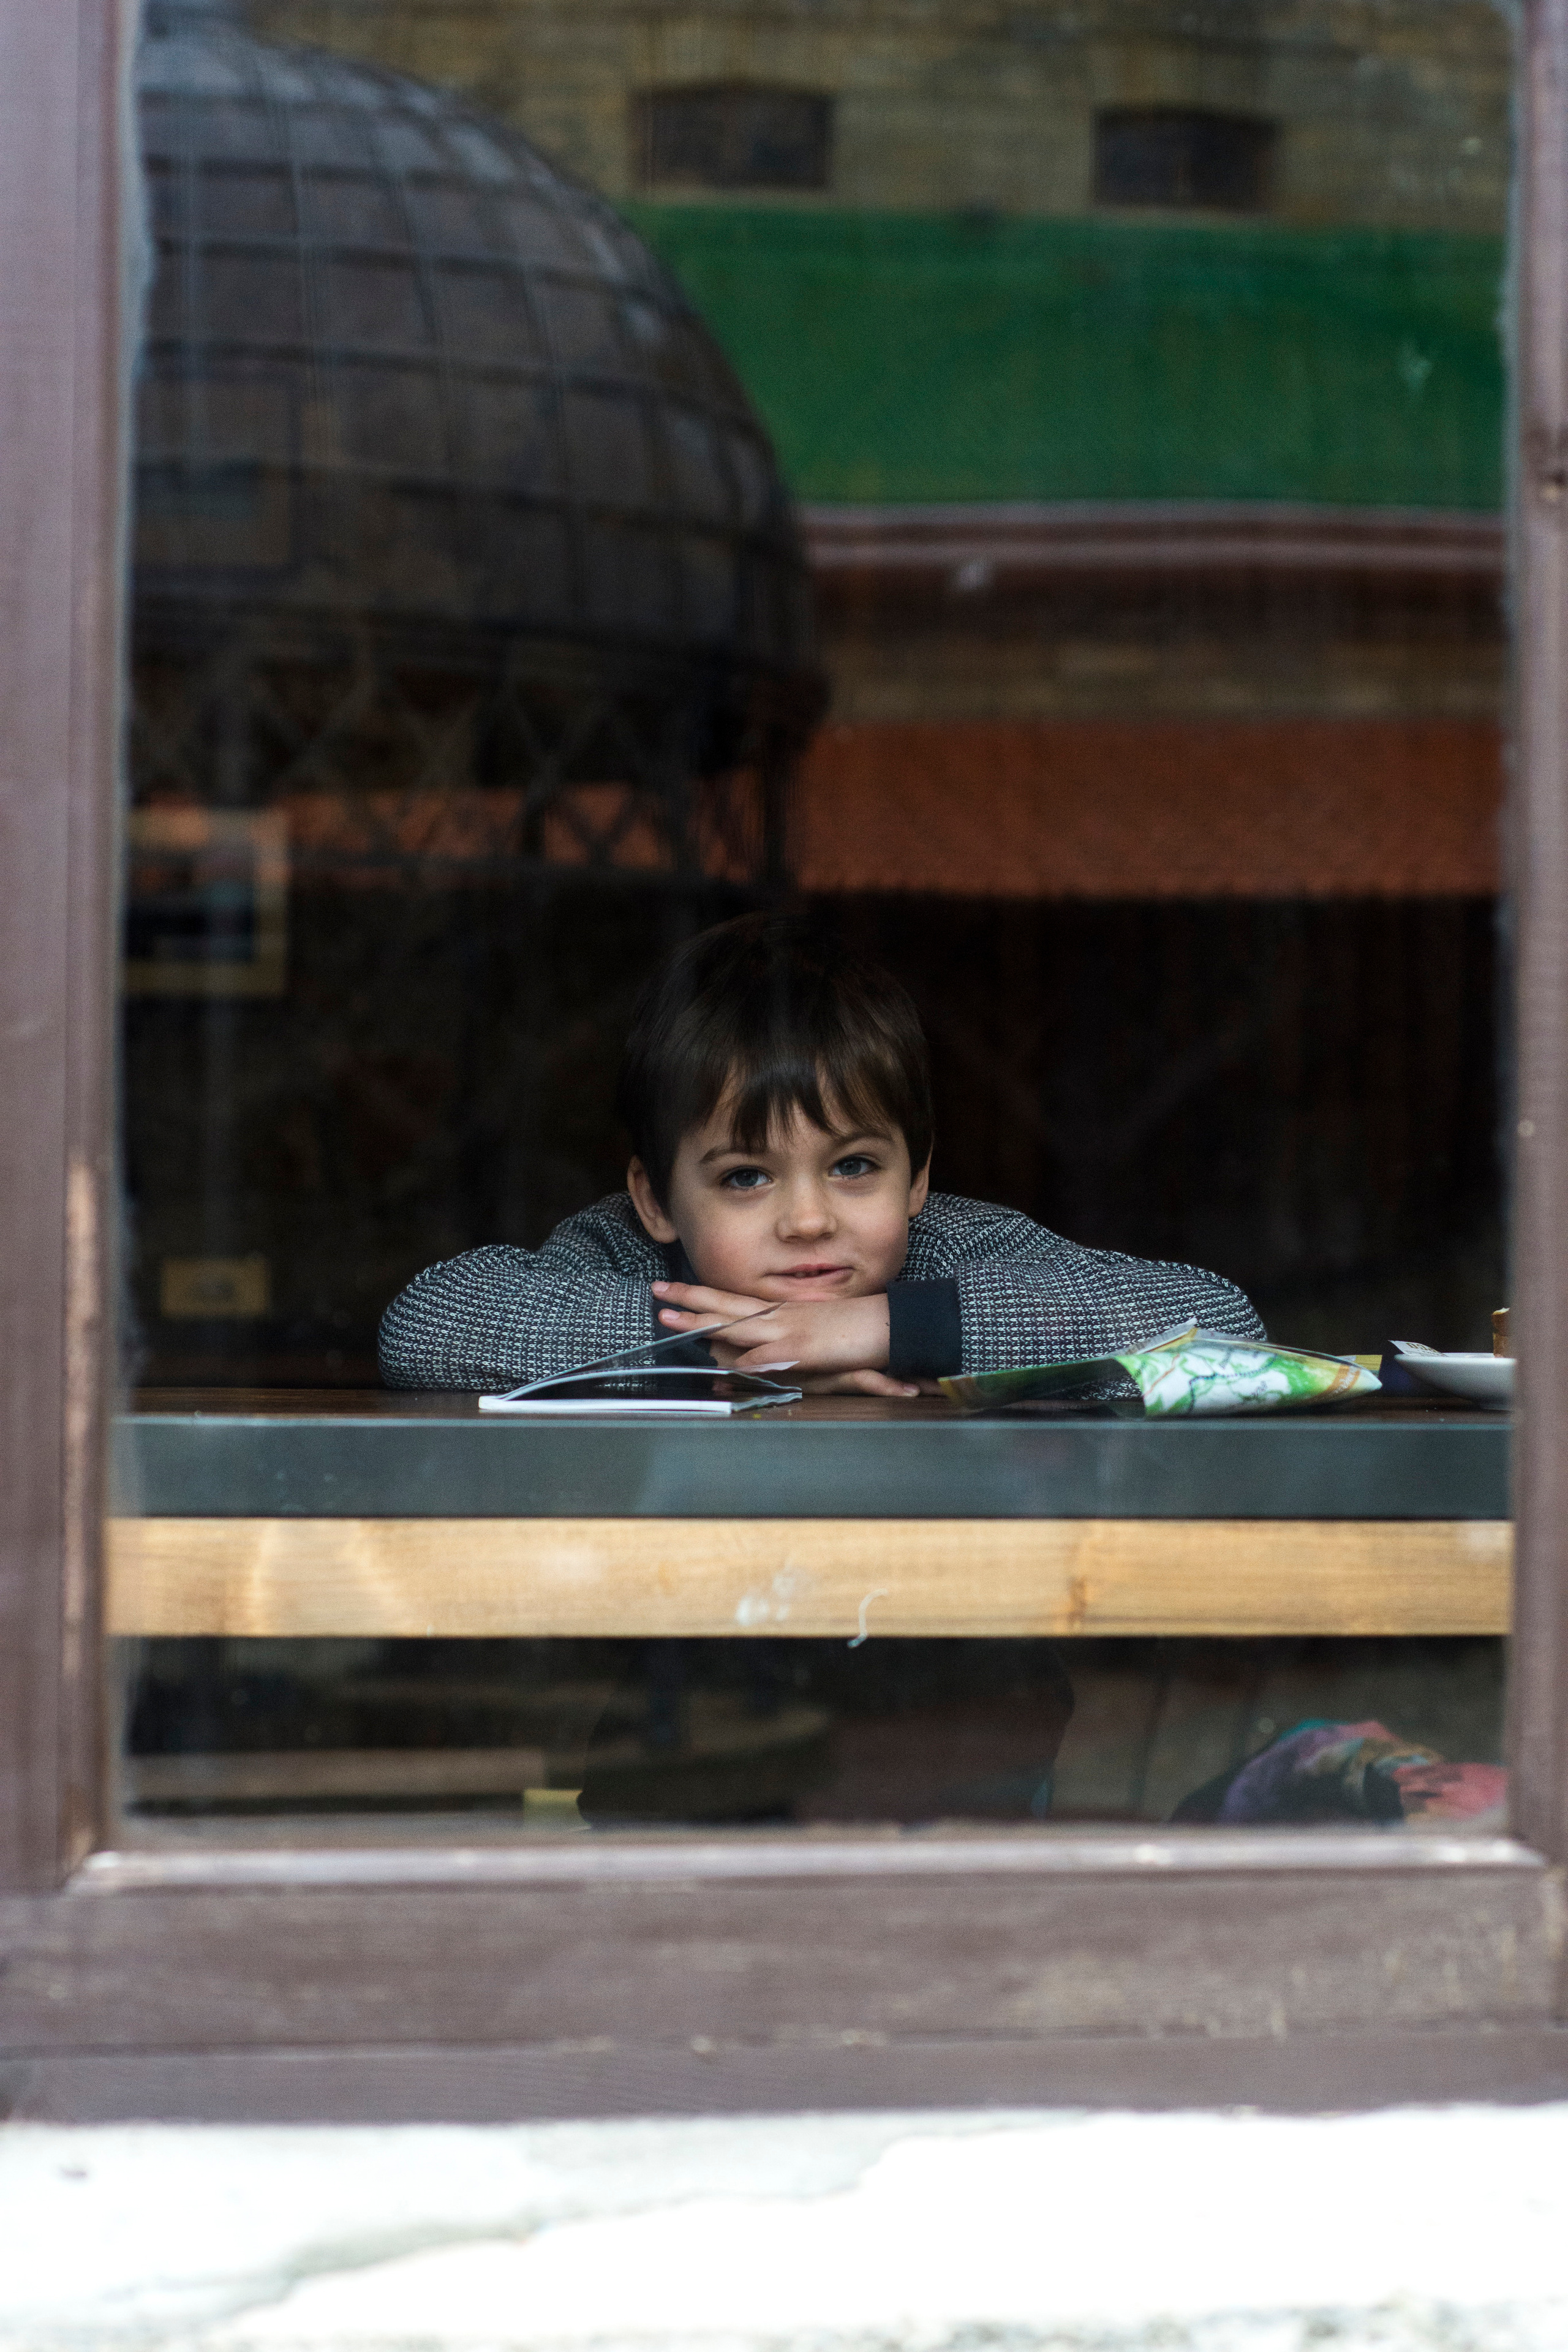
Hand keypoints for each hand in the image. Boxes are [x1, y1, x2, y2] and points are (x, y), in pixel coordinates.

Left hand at [652, 1280, 921, 1397]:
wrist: (890, 1324)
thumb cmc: (857, 1331)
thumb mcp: (816, 1335)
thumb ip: (786, 1346)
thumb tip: (757, 1357)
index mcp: (783, 1313)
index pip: (736, 1302)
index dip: (703, 1296)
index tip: (674, 1291)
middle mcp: (781, 1317)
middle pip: (728, 1306)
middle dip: (690, 1299)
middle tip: (657, 1294)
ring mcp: (791, 1331)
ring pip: (738, 1325)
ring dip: (703, 1323)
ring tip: (672, 1321)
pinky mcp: (806, 1350)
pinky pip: (772, 1357)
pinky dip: (749, 1362)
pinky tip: (727, 1365)